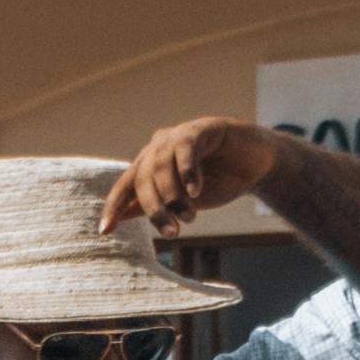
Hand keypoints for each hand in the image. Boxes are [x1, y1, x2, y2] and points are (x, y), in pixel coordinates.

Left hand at [104, 116, 290, 232]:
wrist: (255, 166)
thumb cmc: (218, 181)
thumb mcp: (183, 201)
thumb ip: (155, 205)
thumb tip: (120, 217)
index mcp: (150, 165)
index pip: (125, 186)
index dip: (114, 207)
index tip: (105, 231)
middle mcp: (158, 147)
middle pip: (143, 179)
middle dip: (154, 209)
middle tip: (172, 232)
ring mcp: (178, 135)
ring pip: (161, 166)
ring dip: (174, 196)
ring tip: (191, 216)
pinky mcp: (201, 128)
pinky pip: (185, 149)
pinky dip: (187, 172)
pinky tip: (196, 190)